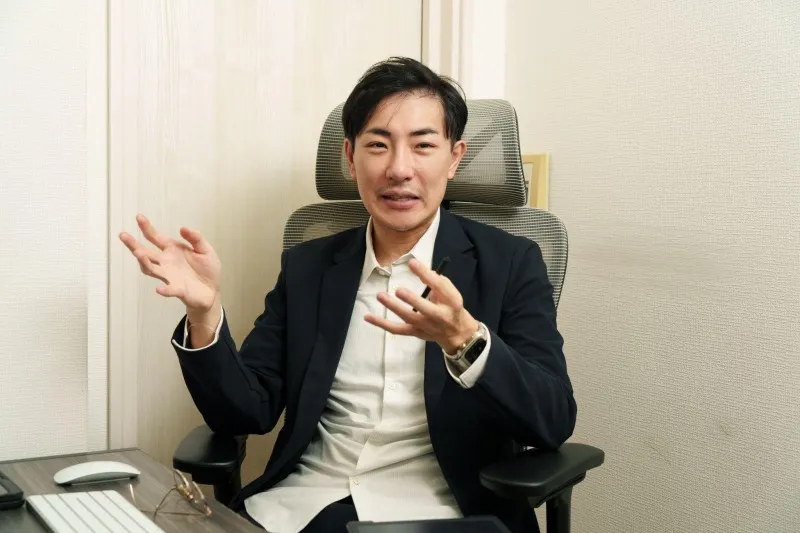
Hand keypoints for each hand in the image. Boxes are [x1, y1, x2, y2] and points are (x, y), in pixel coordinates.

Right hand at [119, 214, 221, 315]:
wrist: (212, 290)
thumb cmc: (206, 269)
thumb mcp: (204, 249)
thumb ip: (196, 238)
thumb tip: (183, 228)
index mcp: (172, 250)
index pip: (155, 237)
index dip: (147, 228)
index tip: (139, 217)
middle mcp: (166, 262)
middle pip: (146, 253)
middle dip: (134, 245)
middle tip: (123, 235)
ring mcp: (170, 276)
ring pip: (151, 269)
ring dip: (144, 262)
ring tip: (139, 254)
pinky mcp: (178, 290)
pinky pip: (169, 290)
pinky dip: (164, 290)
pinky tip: (159, 289)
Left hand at [364, 258, 478, 353]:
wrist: (457, 332)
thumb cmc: (450, 306)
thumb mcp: (450, 292)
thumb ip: (436, 281)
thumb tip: (417, 268)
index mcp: (452, 301)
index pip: (439, 286)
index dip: (425, 274)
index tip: (412, 263)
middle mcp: (440, 316)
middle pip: (425, 308)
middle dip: (412, 300)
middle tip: (399, 290)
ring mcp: (426, 326)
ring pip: (408, 318)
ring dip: (394, 307)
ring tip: (380, 296)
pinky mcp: (415, 332)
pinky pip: (397, 329)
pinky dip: (381, 324)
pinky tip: (368, 316)